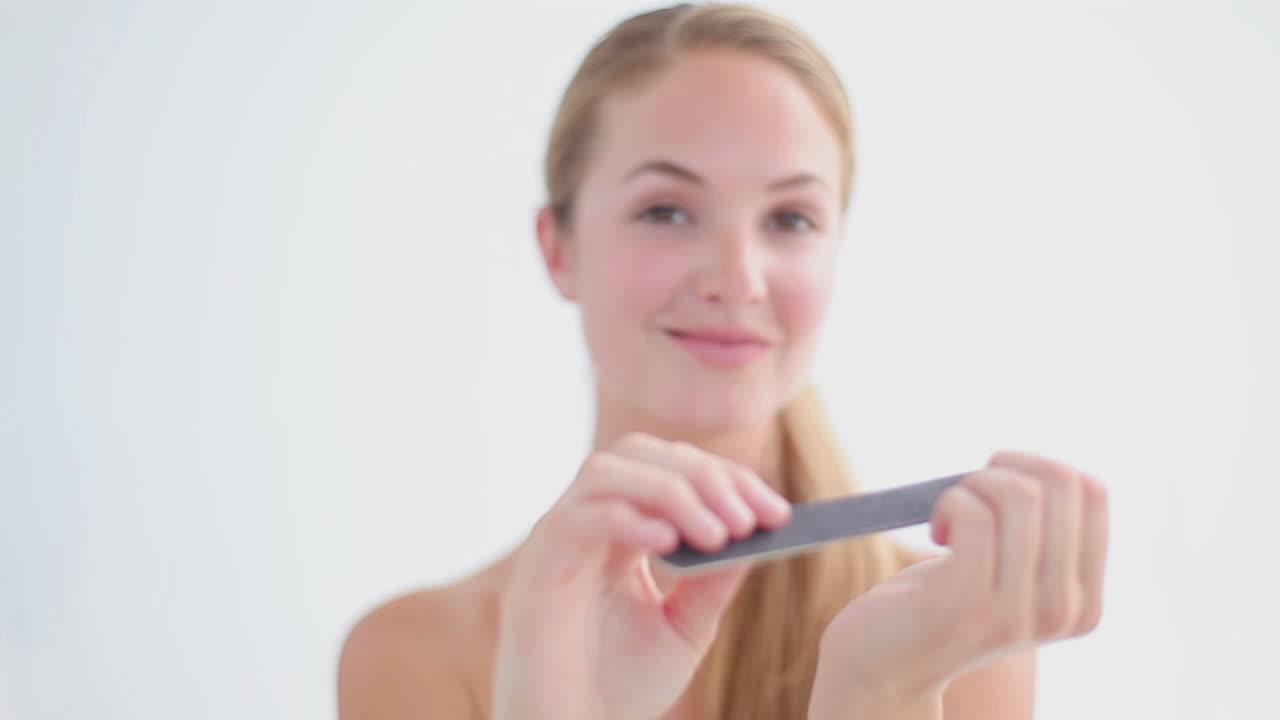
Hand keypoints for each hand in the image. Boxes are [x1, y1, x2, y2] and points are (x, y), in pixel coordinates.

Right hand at [491, 432, 792, 719]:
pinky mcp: (534, 572)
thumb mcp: (685, 628)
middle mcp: (583, 523)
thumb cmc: (618, 690)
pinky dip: (627, 519)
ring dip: (669, 491)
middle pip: (638, 453)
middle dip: (702, 476)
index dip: (727, 478)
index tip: (778, 514)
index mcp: (618, 531)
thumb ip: (715, 580)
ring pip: (605, 471)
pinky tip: (668, 546)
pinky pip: (577, 520)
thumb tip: (757, 528)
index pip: (671, 468)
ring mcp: (555, 542)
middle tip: (747, 520)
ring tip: (716, 535)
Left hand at [811, 450, 1108, 706]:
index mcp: (1084, 600)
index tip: (997, 485)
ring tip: (950, 515)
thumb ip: (1041, 535)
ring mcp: (1018, 612)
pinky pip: (974, 513)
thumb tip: (1051, 468)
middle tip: (968, 493)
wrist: (884, 667)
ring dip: (971, 485)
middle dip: (1006, 466)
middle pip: (1060, 483)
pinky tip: (937, 532)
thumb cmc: (938, 601)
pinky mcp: (967, 605)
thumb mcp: (1007, 573)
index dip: (1036, 466)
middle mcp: (1064, 610)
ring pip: (1019, 495)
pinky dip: (949, 502)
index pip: (1093, 492)